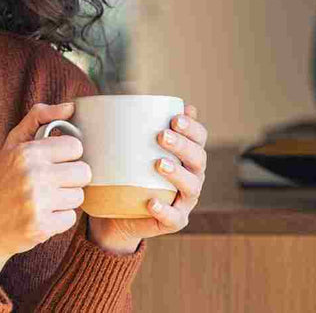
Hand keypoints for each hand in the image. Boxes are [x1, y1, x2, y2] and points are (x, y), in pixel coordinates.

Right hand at [0, 102, 91, 290]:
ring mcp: (38, 202)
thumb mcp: (12, 144)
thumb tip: (70, 106)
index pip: (76, 147)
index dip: (67, 156)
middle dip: (70, 179)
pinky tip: (40, 216)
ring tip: (43, 200)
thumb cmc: (0, 182)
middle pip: (84, 172)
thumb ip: (39, 118)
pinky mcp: (42, 226)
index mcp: (27, 152)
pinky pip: (71, 219)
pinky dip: (58, 220)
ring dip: (65, 200)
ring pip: (79, 196)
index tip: (53, 162)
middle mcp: (33, 175)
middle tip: (50, 183)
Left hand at [87, 104, 207, 252]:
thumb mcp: (126, 147)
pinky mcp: (173, 221)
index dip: (192, 127)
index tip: (174, 117)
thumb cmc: (124, 173)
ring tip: (159, 164)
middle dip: (184, 145)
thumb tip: (126, 94)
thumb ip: (130, 124)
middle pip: (199, 159)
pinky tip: (151, 202)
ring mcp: (184, 201)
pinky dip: (165, 210)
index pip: (199, 137)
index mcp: (185, 155)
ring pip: (192, 187)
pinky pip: (174, 218)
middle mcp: (191, 176)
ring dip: (178, 174)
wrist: (115, 214)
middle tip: (162, 136)